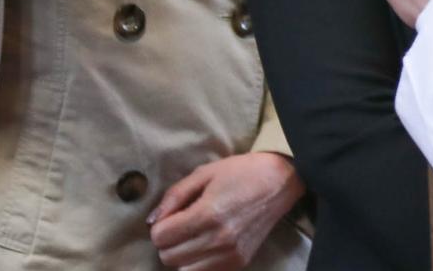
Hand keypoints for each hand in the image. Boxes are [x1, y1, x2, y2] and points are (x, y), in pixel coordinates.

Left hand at [147, 152, 302, 270]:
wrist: (280, 182)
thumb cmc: (241, 172)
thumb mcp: (204, 173)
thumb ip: (174, 196)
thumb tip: (152, 220)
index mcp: (208, 213)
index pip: (161, 237)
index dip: (159, 226)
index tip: (170, 216)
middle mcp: (219, 239)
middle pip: (168, 257)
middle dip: (167, 242)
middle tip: (179, 226)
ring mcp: (231, 254)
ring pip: (183, 270)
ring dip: (180, 255)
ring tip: (192, 237)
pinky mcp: (239, 263)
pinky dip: (197, 263)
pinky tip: (204, 246)